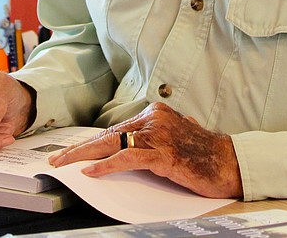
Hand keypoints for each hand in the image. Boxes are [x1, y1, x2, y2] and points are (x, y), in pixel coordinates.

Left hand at [47, 102, 242, 198]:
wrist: (230, 162)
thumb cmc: (206, 153)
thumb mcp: (179, 136)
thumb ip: (161, 134)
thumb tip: (141, 142)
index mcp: (156, 113)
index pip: (116, 129)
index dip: (92, 142)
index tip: (72, 152)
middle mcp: (154, 119)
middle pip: (109, 134)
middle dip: (79, 148)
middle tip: (57, 159)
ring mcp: (158, 135)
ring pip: (112, 144)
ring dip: (84, 156)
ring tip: (65, 165)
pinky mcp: (162, 154)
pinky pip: (127, 158)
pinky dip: (106, 165)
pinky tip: (91, 172)